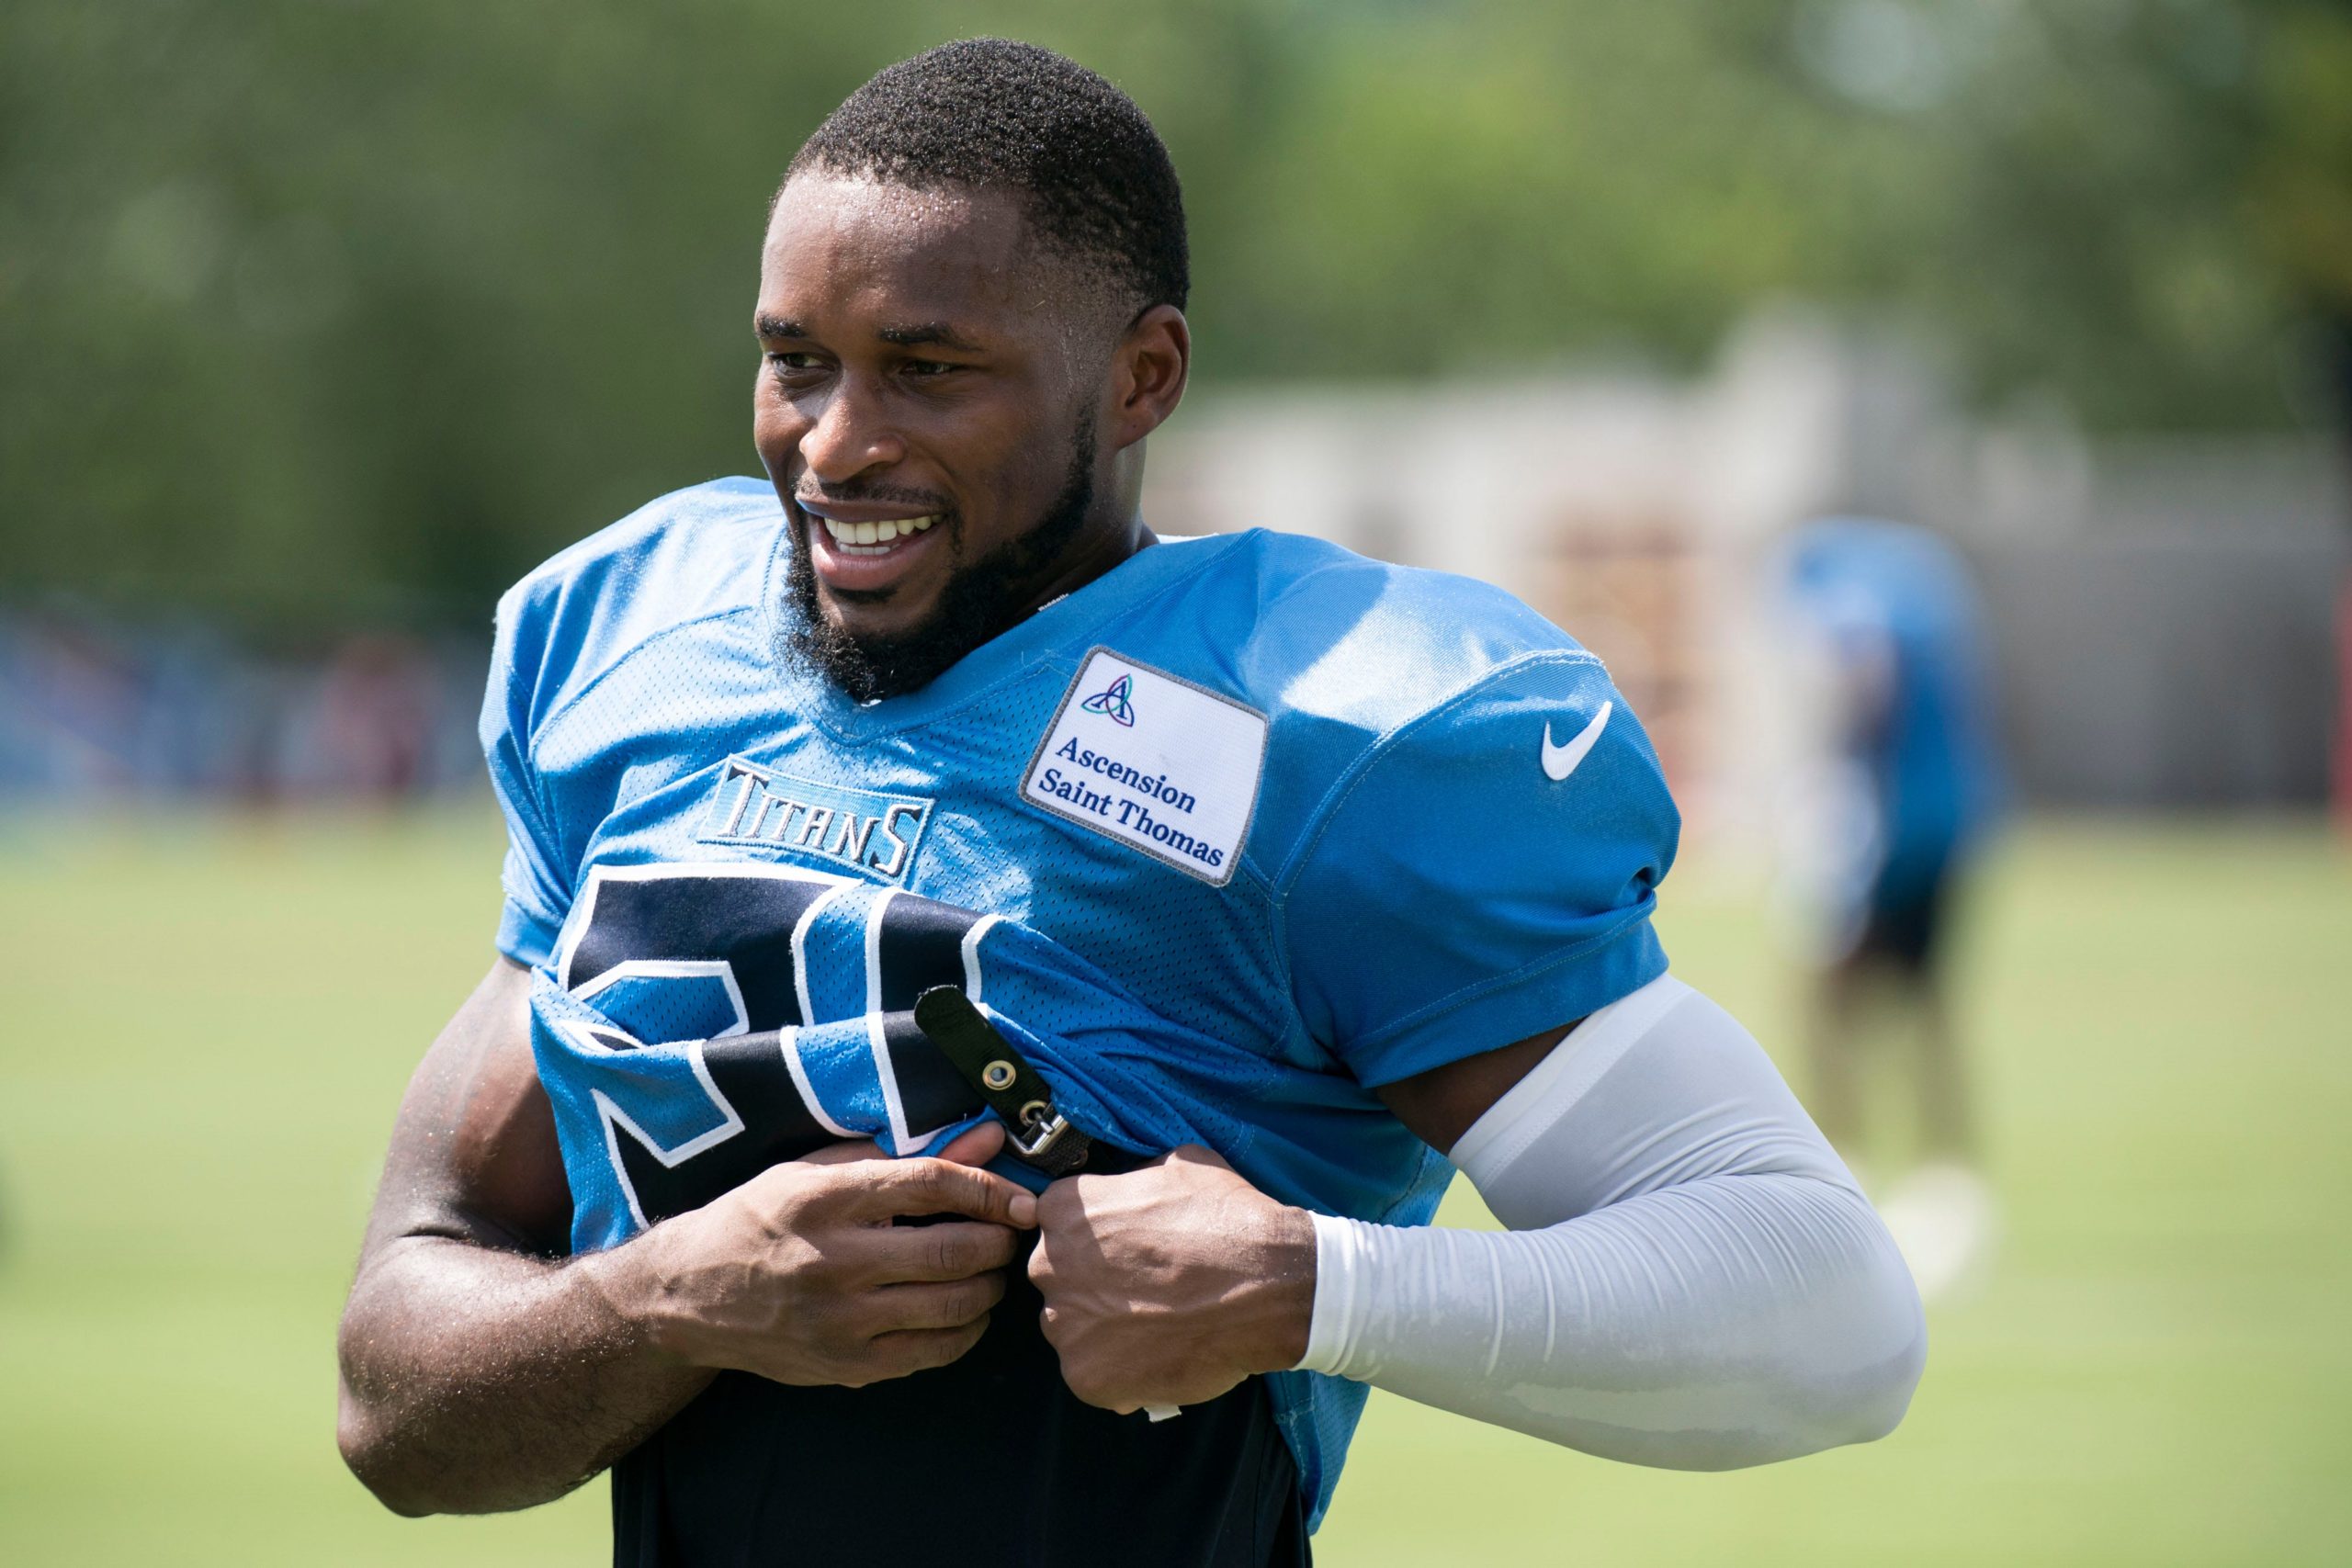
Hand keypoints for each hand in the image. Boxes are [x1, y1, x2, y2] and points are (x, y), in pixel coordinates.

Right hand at [590, 1120, 1037, 1388]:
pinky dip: (967, 1330)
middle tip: (1009, 1233)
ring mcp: (840, 1322)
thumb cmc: (760, 1219)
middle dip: (999, 1241)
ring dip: (991, 1285)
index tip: (1018, 1196)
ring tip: (991, 1269)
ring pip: (952, 1305)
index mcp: (824, 1199)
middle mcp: (832, 1261)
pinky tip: (967, 1310)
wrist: (689, 1294)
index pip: (930, 1184)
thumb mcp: (818, 1170)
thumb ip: (907, 1153)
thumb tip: (991, 1135)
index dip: (989, 1188)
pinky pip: (934, 1351)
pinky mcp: (846, 1366)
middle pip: (951, 1251)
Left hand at [1028, 1145, 1315, 1413]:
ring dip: (1103, 1329)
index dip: (1095, 1236)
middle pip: (1059, 1277)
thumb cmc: (1227, 1219)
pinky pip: (1093, 1373)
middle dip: (1092, 1283)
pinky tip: (1158, 1354)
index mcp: (1064, 1210)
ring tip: (1156, 1325)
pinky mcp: (1085, 1376)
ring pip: (1073, 1328)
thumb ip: (1134, 1179)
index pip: (1057, 1221)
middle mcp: (1049, 1266)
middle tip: (1142, 1288)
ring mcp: (1065, 1326)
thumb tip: (1130, 1190)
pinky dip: (1119, 1371)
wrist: (1268, 1286)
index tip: (1125, 1248)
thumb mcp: (1177, 1165)